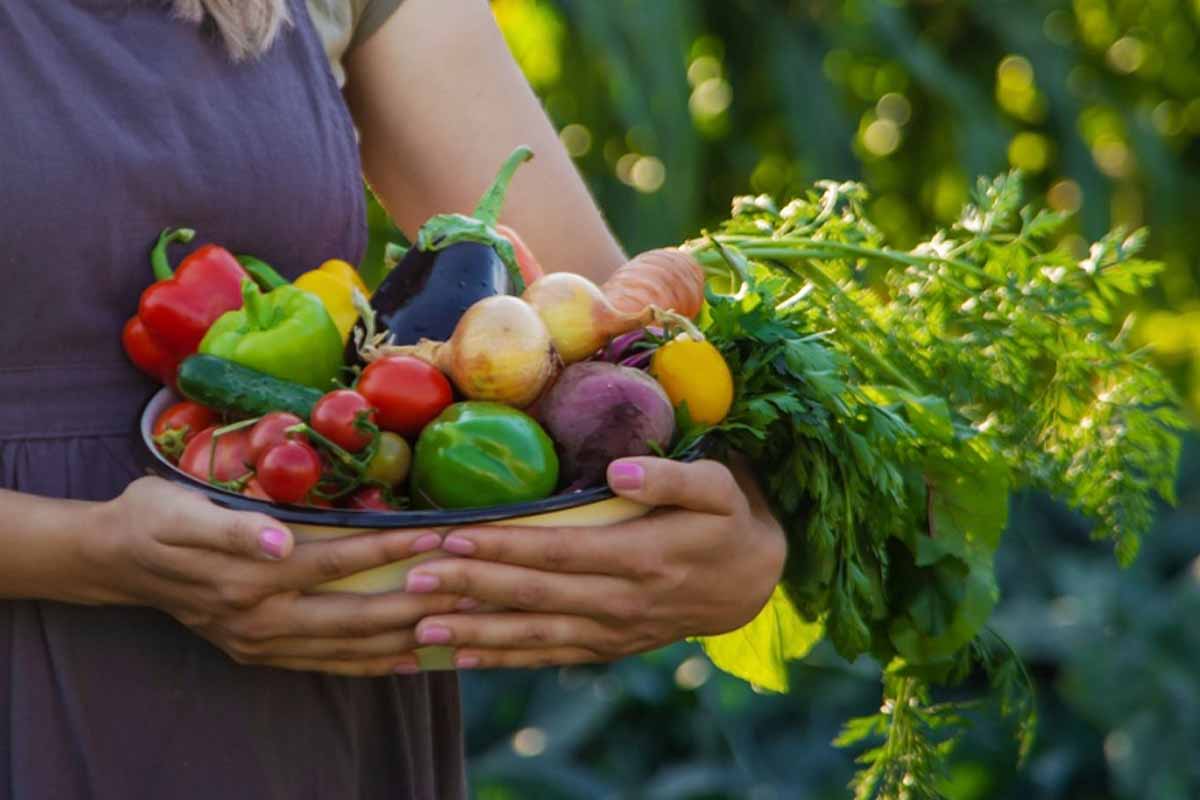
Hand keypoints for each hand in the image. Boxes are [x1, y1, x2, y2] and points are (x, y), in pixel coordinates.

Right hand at [82, 477, 464, 675]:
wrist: (114, 560)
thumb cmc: (153, 518)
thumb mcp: (181, 509)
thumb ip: (234, 530)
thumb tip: (281, 542)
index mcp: (248, 578)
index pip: (337, 561)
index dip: (390, 548)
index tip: (439, 535)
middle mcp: (260, 619)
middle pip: (357, 615)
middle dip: (419, 602)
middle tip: (471, 585)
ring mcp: (261, 643)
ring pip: (350, 648)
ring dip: (408, 637)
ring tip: (461, 624)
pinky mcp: (262, 653)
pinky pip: (330, 664)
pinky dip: (375, 662)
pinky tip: (414, 658)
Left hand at [403, 457, 786, 668]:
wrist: (753, 582)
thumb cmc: (729, 519)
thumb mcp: (718, 488)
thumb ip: (671, 478)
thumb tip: (618, 470)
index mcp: (644, 558)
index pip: (560, 552)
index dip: (504, 546)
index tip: (452, 535)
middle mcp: (623, 602)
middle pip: (535, 597)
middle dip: (471, 588)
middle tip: (413, 578)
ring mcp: (613, 631)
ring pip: (535, 636)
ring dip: (474, 633)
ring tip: (419, 628)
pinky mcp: (608, 647)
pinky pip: (548, 656)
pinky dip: (503, 658)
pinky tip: (459, 657)